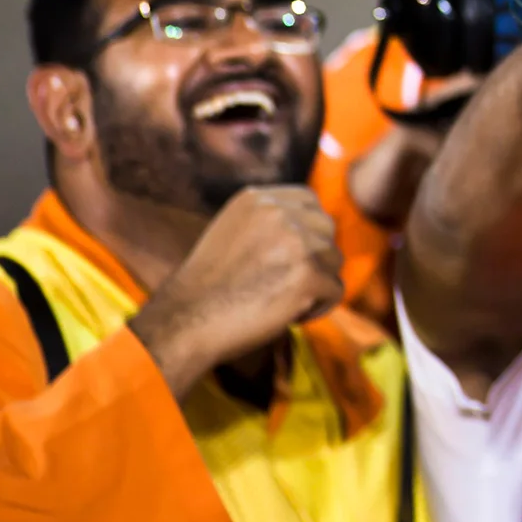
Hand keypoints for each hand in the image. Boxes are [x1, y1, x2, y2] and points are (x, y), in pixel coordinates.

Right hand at [127, 187, 343, 396]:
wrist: (185, 322)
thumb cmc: (209, 286)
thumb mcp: (234, 232)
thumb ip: (272, 222)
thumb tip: (318, 228)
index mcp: (258, 199)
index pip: (310, 201)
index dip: (308, 230)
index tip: (291, 255)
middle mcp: (279, 214)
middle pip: (327, 231)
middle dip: (314, 259)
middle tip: (283, 283)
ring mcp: (296, 244)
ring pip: (334, 262)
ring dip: (316, 284)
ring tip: (281, 300)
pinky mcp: (307, 276)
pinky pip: (335, 291)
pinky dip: (318, 308)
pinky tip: (288, 315)